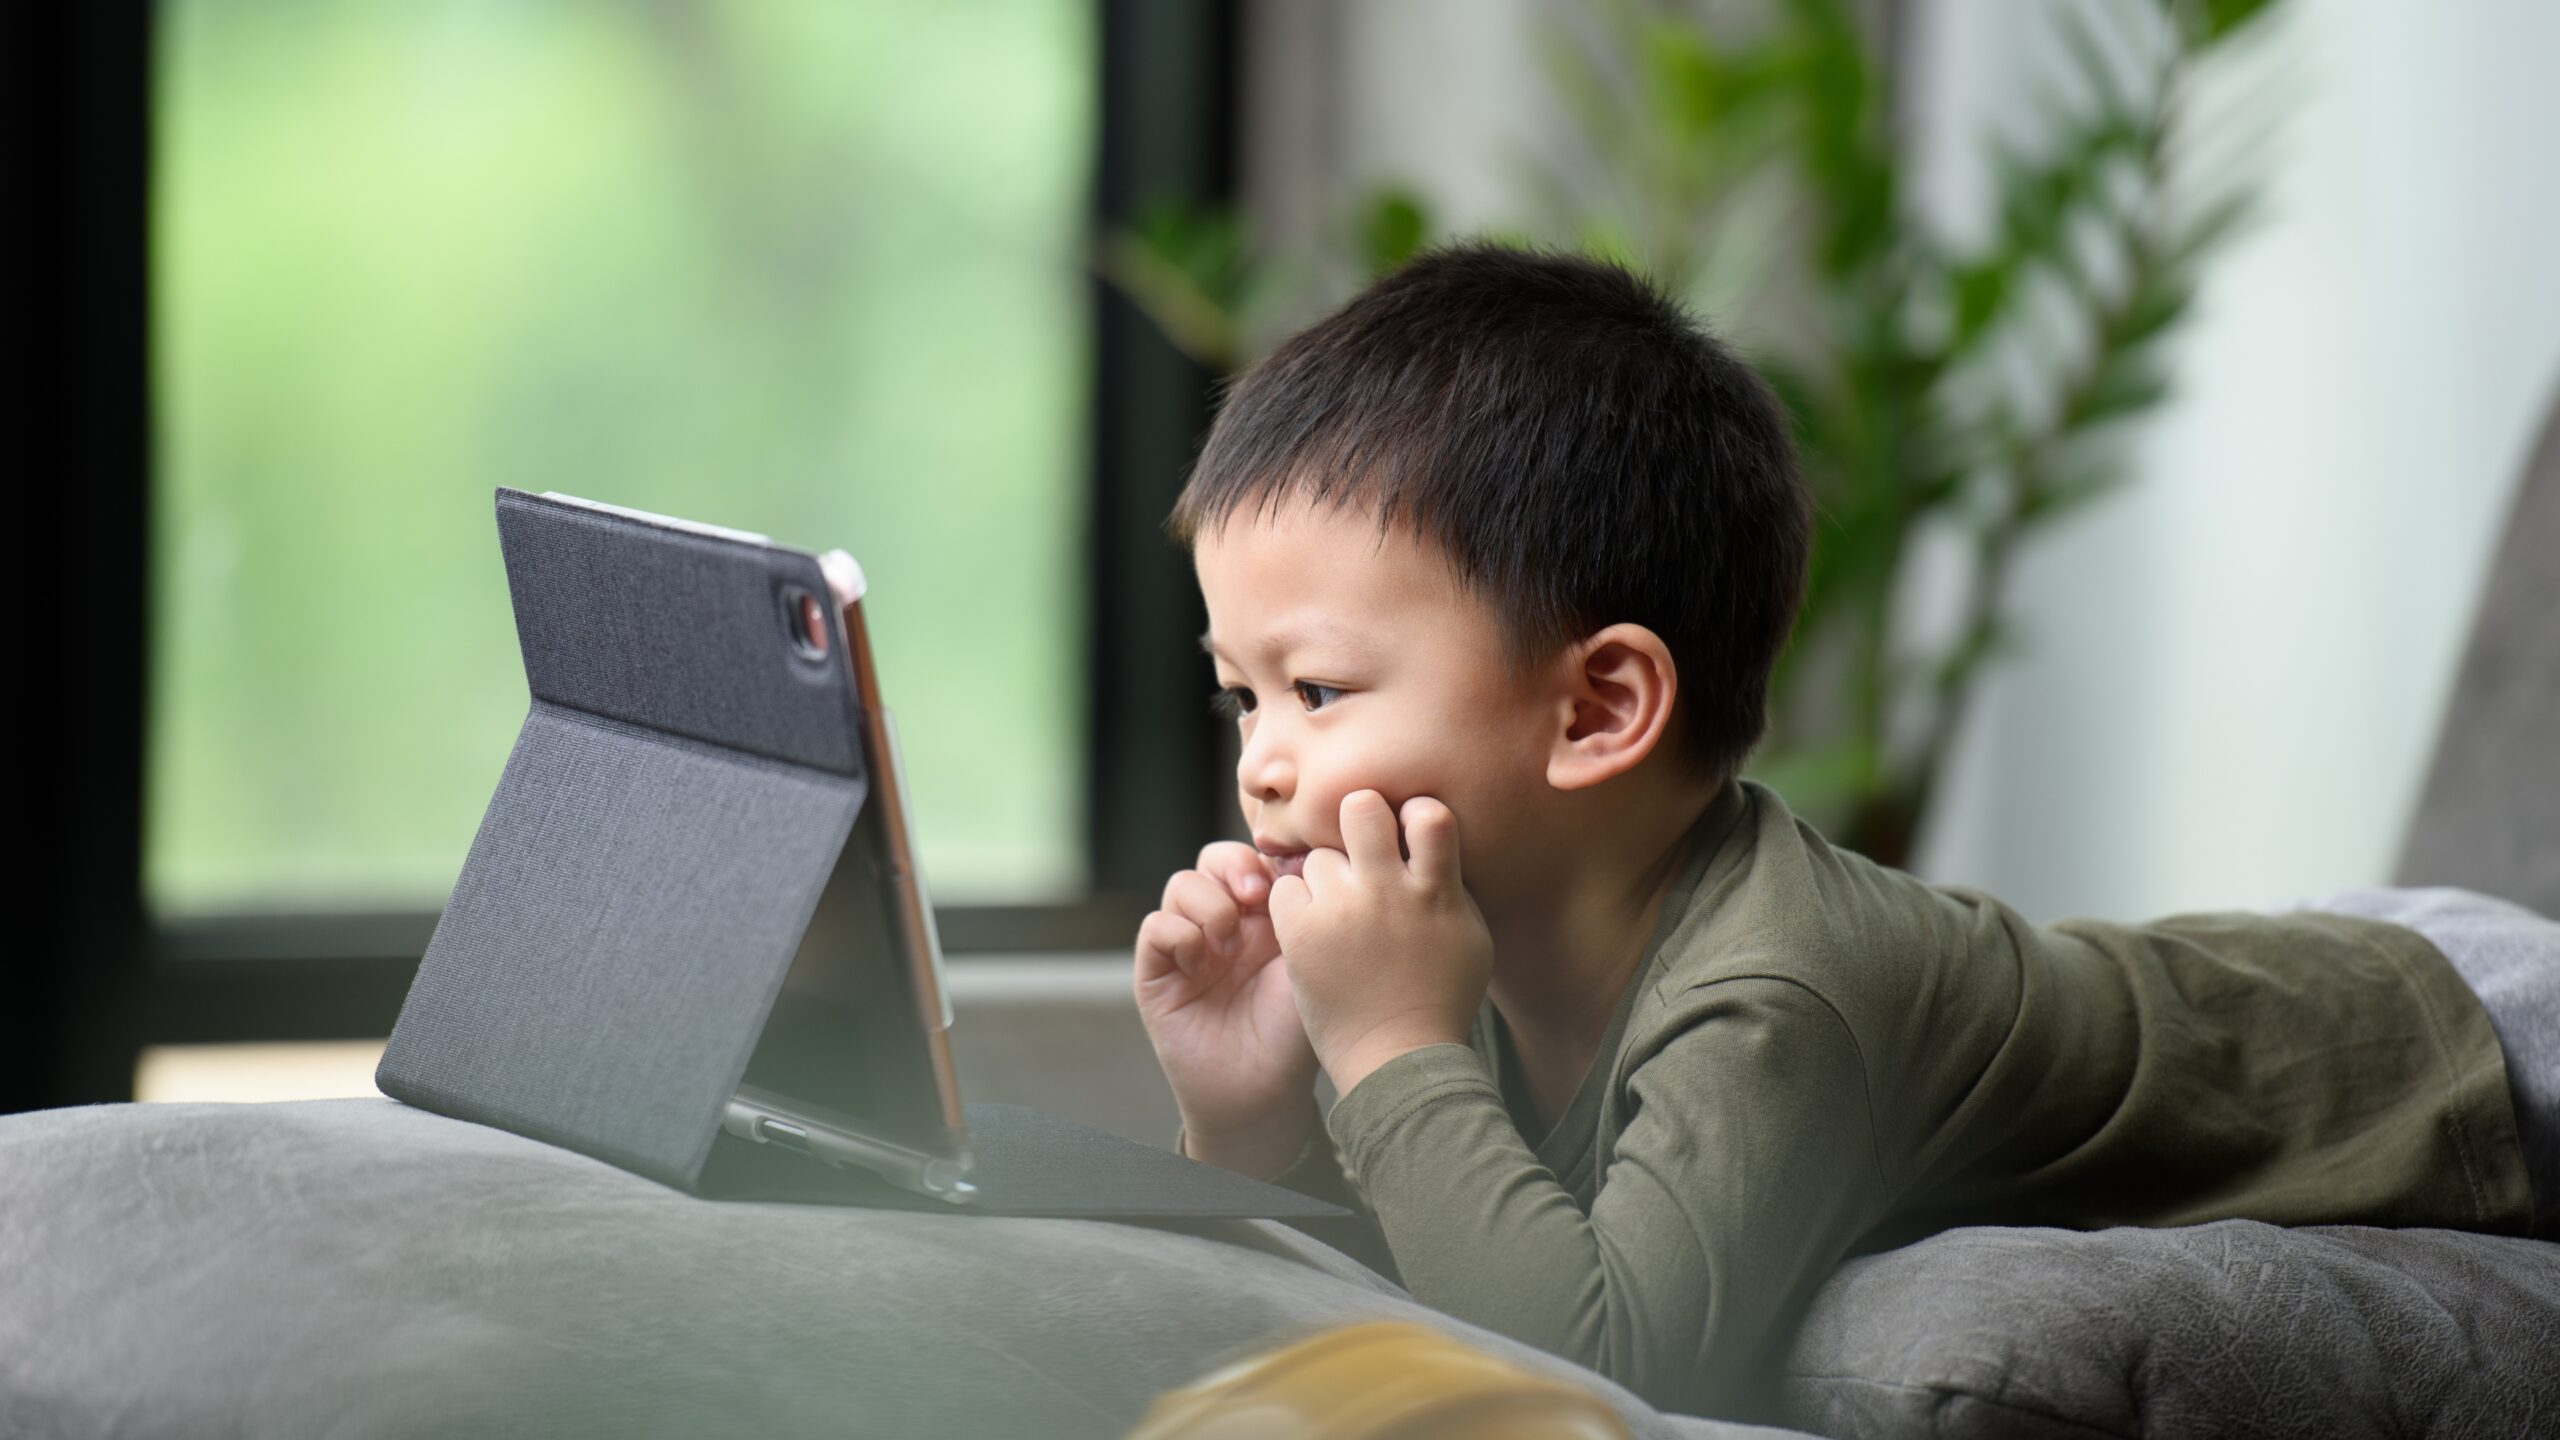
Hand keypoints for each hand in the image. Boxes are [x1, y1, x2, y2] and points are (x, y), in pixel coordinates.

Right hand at [1134, 842, 1321, 1177]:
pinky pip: (1156, 927)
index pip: (1257, 857)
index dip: (1267, 855)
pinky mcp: (1157, 972)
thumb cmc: (1296, 1034)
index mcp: (1267, 915)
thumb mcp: (1311, 963)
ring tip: (1230, 940)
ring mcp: (1189, 945)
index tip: (1291, 874)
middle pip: (1215, 859)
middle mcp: (1226, 923)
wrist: (1262, 1095)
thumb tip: (1307, 857)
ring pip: (1182, 885)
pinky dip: (1178, 934)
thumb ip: (1306, 912)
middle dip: (1234, 867)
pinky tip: (1202, 964)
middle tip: (1256, 894)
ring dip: (1208, 904)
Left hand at [1269, 791, 1493, 1097]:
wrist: (1397, 1059)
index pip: (1428, 815)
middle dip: (1358, 816)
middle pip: (1359, 808)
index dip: (1415, 814)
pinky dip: (1296, 904)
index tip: (1409, 832)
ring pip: (1318, 855)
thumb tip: (1433, 837)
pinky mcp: (1302, 934)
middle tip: (1359, 842)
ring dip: (1327, 875)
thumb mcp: (1470, 936)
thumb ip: (1450, 883)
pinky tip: (1314, 929)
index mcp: (1435, 892)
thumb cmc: (1440, 998)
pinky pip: (1284, 888)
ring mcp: (1340, 912)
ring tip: (1340, 911)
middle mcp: (1386, 893)